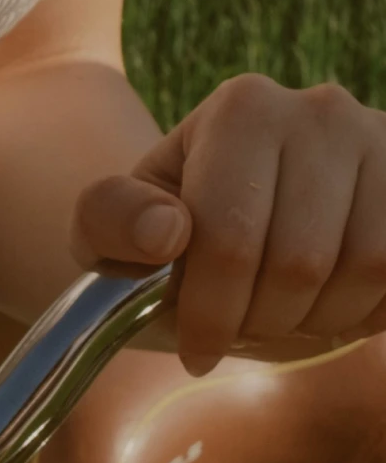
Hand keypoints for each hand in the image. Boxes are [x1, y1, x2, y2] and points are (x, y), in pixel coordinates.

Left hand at [72, 74, 385, 373]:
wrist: (223, 221)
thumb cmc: (159, 235)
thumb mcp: (104, 230)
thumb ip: (110, 221)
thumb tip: (165, 232)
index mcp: (241, 111)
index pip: (231, 242)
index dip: (212, 317)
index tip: (195, 352)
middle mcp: (321, 110)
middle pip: (301, 263)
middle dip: (264, 321)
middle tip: (241, 328)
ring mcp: (382, 139)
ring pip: (368, 267)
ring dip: (319, 320)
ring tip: (283, 314)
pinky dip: (367, 309)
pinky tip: (329, 305)